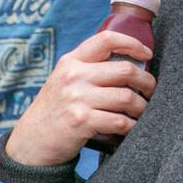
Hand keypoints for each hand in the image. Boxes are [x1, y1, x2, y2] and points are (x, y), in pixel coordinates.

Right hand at [5, 31, 155, 167]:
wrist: (31, 143)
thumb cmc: (55, 111)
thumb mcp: (64, 81)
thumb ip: (89, 69)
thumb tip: (132, 65)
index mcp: (71, 62)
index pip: (106, 39)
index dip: (132, 43)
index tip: (147, 54)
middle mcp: (74, 76)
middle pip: (125, 70)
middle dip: (146, 81)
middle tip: (151, 90)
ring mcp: (77, 98)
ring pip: (127, 97)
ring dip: (142, 107)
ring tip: (143, 112)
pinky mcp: (82, 121)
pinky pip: (120, 121)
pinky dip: (132, 126)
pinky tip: (132, 128)